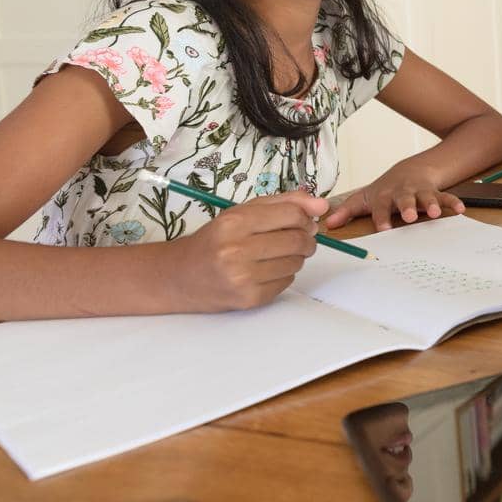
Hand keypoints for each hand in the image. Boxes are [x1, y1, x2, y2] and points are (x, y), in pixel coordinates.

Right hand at [170, 191, 327, 311]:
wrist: (179, 276)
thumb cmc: (214, 240)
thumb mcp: (242, 212)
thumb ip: (283, 203)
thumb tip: (321, 205)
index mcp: (234, 223)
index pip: (292, 215)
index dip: (305, 217)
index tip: (304, 221)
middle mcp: (236, 251)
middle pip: (298, 240)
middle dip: (306, 238)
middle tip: (298, 238)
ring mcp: (243, 278)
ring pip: (296, 263)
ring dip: (295, 257)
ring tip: (276, 254)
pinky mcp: (249, 299)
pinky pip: (287, 282)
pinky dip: (284, 274)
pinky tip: (265, 270)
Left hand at [324, 170, 464, 231]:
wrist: (409, 171)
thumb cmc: (384, 190)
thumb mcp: (364, 198)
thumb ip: (347, 212)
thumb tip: (327, 225)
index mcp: (384, 195)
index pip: (380, 206)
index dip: (382, 216)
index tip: (384, 229)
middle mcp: (403, 192)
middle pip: (404, 198)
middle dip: (407, 207)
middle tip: (409, 217)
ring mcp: (420, 191)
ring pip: (426, 196)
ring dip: (431, 203)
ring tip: (435, 213)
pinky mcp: (435, 192)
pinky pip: (445, 196)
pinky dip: (453, 202)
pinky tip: (460, 210)